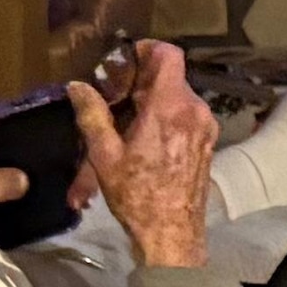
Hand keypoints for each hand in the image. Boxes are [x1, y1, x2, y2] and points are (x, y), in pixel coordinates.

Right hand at [76, 45, 219, 268]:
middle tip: (115, 98)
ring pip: (178, 98)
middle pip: (170, 77)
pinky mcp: (208, 144)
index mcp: (171, 107)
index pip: (169, 54)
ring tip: (126, 123)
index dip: (147, 50)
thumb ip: (92, 115)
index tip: (124, 62)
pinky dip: (166, 118)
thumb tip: (78, 87)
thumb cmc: (137, 196)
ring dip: (153, 102)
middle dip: (141, 82)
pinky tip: (145, 140)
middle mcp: (195, 110)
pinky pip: (186, 117)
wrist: (172, 235)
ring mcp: (206, 128)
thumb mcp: (105, 155)